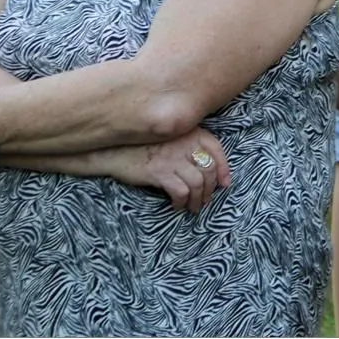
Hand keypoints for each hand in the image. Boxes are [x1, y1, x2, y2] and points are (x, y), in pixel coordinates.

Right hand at [116, 129, 230, 211]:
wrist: (114, 150)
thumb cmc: (145, 146)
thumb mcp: (171, 139)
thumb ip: (190, 148)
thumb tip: (212, 172)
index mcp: (190, 132)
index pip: (216, 149)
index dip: (224, 169)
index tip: (224, 184)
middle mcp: (184, 142)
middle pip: (208, 169)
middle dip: (210, 189)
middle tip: (204, 200)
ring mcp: (172, 157)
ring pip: (197, 183)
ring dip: (198, 199)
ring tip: (193, 207)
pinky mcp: (159, 172)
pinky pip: (180, 191)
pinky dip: (182, 202)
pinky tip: (177, 205)